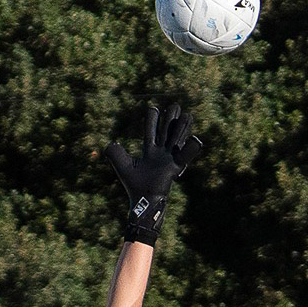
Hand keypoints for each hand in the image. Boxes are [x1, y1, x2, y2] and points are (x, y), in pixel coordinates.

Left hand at [105, 104, 202, 245]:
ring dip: (182, 127)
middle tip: (175, 106)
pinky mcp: (176, 167)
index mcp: (150, 152)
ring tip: (188, 114)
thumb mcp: (121, 164)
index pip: (151, 132)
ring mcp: (170, 160)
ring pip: (177, 139)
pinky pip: (185, 156)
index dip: (152, 120)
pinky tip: (196, 139)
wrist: (143, 200)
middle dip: (170, 119)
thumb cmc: (134, 185)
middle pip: (167, 132)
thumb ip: (114, 152)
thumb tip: (111, 143)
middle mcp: (161, 154)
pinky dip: (190, 149)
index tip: (154, 108)